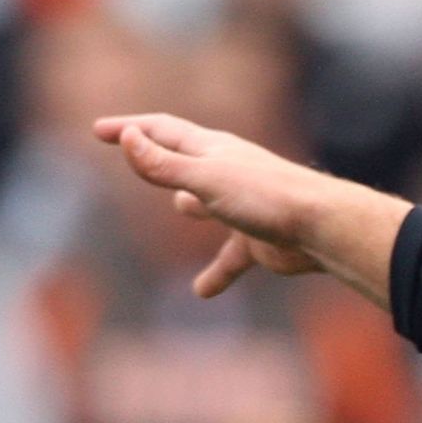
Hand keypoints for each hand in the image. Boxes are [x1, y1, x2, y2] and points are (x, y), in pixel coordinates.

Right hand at [94, 113, 410, 307]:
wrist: (320, 227)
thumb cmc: (266, 196)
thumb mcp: (205, 180)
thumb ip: (164, 165)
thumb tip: (128, 139)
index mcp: (212, 150)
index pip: (162, 131)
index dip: (129, 129)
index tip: (100, 130)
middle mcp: (227, 172)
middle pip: (185, 160)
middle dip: (160, 158)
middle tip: (137, 156)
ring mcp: (244, 206)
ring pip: (209, 205)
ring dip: (193, 207)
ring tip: (181, 211)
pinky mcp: (258, 239)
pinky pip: (231, 257)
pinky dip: (216, 273)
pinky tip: (202, 292)